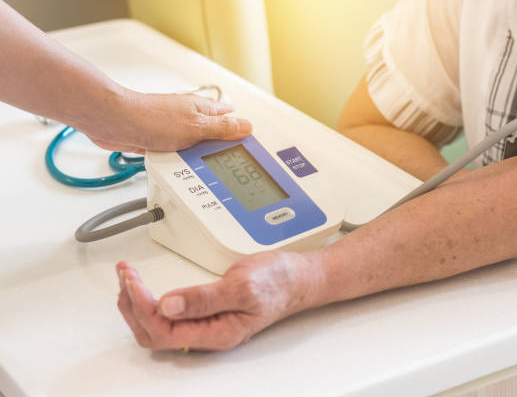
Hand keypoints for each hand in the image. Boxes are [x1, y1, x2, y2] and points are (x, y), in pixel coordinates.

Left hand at [78, 89, 251, 153]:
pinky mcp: (162, 142)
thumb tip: (245, 126)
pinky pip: (178, 156)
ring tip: (194, 169)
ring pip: (196, 151)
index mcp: (204, 109)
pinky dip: (178, 163)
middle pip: (215, 139)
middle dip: (216, 154)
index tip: (247, 152)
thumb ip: (222, 128)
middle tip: (219, 167)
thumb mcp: (195, 126)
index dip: (241, 136)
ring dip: (194, 161)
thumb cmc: (149, 117)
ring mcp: (177, 130)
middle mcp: (192, 118)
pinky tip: (176, 168)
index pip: (232, 120)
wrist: (114, 122)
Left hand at [115, 251, 322, 350]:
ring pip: (157, 325)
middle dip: (132, 304)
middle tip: (125, 275)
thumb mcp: (242, 285)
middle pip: (153, 332)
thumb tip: (168, 305)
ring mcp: (206, 324)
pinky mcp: (205, 312)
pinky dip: (149, 300)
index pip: (164, 329)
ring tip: (128, 279)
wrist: (298, 278)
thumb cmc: (278, 282)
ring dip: (136, 303)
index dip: (142, 305)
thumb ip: (204, 298)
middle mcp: (208, 333)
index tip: (133, 279)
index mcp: (216, 333)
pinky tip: (144, 288)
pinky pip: (167, 316)